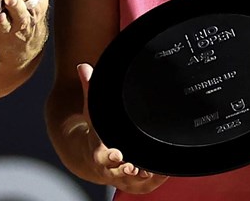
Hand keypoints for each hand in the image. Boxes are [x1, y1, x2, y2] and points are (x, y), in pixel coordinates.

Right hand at [76, 63, 168, 192]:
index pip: (101, 156)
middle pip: (118, 172)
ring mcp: (124, 178)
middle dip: (127, 170)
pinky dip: (157, 179)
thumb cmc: (97, 132)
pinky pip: (148, 184)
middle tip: (136, 166)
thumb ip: (89, 89)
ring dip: (145, 176)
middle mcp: (110, 169)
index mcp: (98, 152)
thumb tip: (83, 66)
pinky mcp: (137, 183)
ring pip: (135, 182)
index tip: (118, 155)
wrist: (93, 159)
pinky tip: (166, 170)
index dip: (109, 157)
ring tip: (155, 169)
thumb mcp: (92, 112)